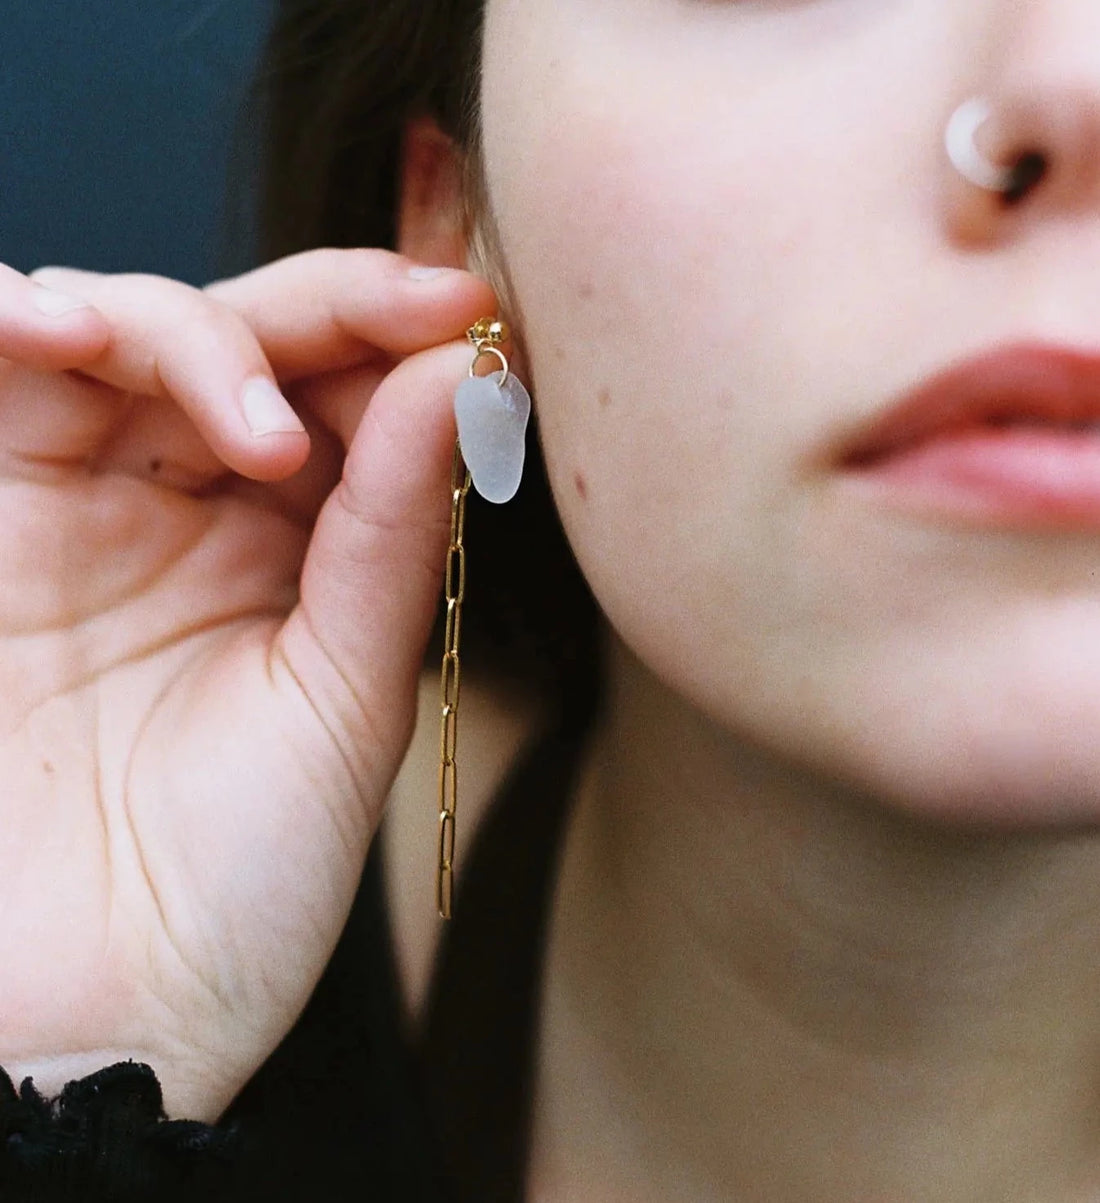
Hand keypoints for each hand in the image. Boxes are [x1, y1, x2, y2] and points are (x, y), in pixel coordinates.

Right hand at [0, 252, 495, 1119]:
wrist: (95, 1015)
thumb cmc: (236, 884)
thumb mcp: (345, 700)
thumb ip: (393, 534)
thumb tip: (456, 376)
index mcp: (305, 554)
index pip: (352, 397)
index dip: (404, 343)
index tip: (472, 318)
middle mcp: (200, 514)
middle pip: (252, 341)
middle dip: (323, 318)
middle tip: (400, 320)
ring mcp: (87, 507)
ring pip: (127, 334)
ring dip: (185, 331)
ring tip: (250, 417)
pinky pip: (0, 378)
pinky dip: (21, 321)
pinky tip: (65, 333)